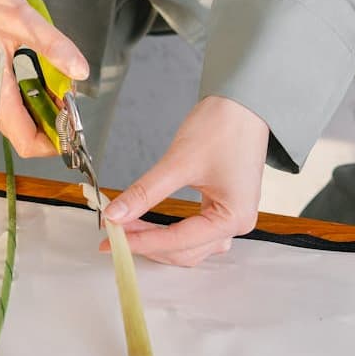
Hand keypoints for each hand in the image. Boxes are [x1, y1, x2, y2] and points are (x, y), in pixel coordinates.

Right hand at [0, 0, 88, 157]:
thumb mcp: (24, 21)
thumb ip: (54, 47)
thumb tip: (81, 71)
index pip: (26, 142)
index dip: (54, 141)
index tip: (73, 123)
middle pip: (24, 134)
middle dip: (52, 122)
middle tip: (67, 94)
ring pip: (17, 120)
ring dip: (41, 109)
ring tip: (56, 83)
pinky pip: (8, 105)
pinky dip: (28, 98)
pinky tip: (38, 77)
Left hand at [101, 96, 269, 266]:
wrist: (244, 103)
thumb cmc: (222, 127)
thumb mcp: (177, 162)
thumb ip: (144, 192)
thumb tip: (114, 215)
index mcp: (233, 217)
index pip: (178, 242)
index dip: (141, 242)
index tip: (111, 239)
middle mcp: (237, 224)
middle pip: (184, 252)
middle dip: (147, 243)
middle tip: (113, 232)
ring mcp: (231, 217)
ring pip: (188, 247)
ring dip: (157, 241)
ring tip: (126, 228)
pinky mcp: (222, 208)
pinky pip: (192, 232)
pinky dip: (168, 232)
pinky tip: (145, 224)